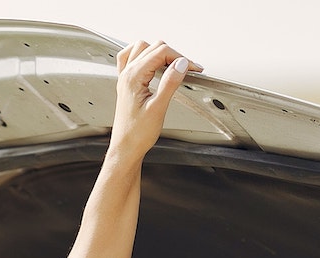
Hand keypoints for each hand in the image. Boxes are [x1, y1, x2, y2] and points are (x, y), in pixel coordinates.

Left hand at [109, 41, 199, 161]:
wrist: (126, 147)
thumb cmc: (138, 134)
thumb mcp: (158, 108)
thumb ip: (170, 83)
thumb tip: (181, 63)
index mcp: (133, 77)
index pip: (161, 53)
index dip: (181, 57)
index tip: (194, 68)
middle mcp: (127, 74)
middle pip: (154, 48)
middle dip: (174, 55)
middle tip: (188, 69)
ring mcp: (125, 77)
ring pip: (142, 48)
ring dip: (159, 52)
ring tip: (174, 66)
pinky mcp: (127, 83)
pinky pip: (130, 58)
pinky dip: (143, 55)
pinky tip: (153, 63)